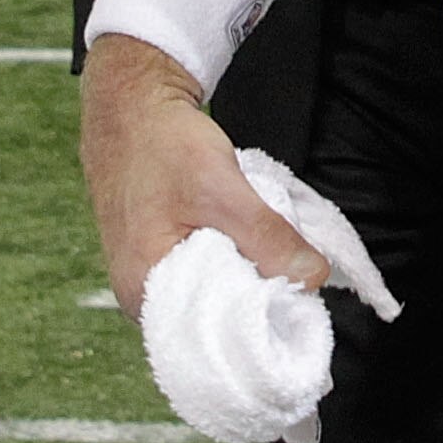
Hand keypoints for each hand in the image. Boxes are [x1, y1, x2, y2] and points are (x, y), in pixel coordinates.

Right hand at [80, 35, 329, 319]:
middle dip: (255, 298)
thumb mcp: (221, 188)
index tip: (299, 304)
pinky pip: (202, 276)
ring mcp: (146, 280)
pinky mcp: (157, 260)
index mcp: (146, 293)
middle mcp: (140, 299)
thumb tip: (314, 279)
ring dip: (243, 276)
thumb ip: (267, 237)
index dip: (260, 323)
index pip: (213, 336)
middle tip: (292, 273)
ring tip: (270, 254)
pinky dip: (228, 262)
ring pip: (211, 295)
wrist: (128, 106)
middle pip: (214, 319)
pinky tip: (245, 243)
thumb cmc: (163, 144)